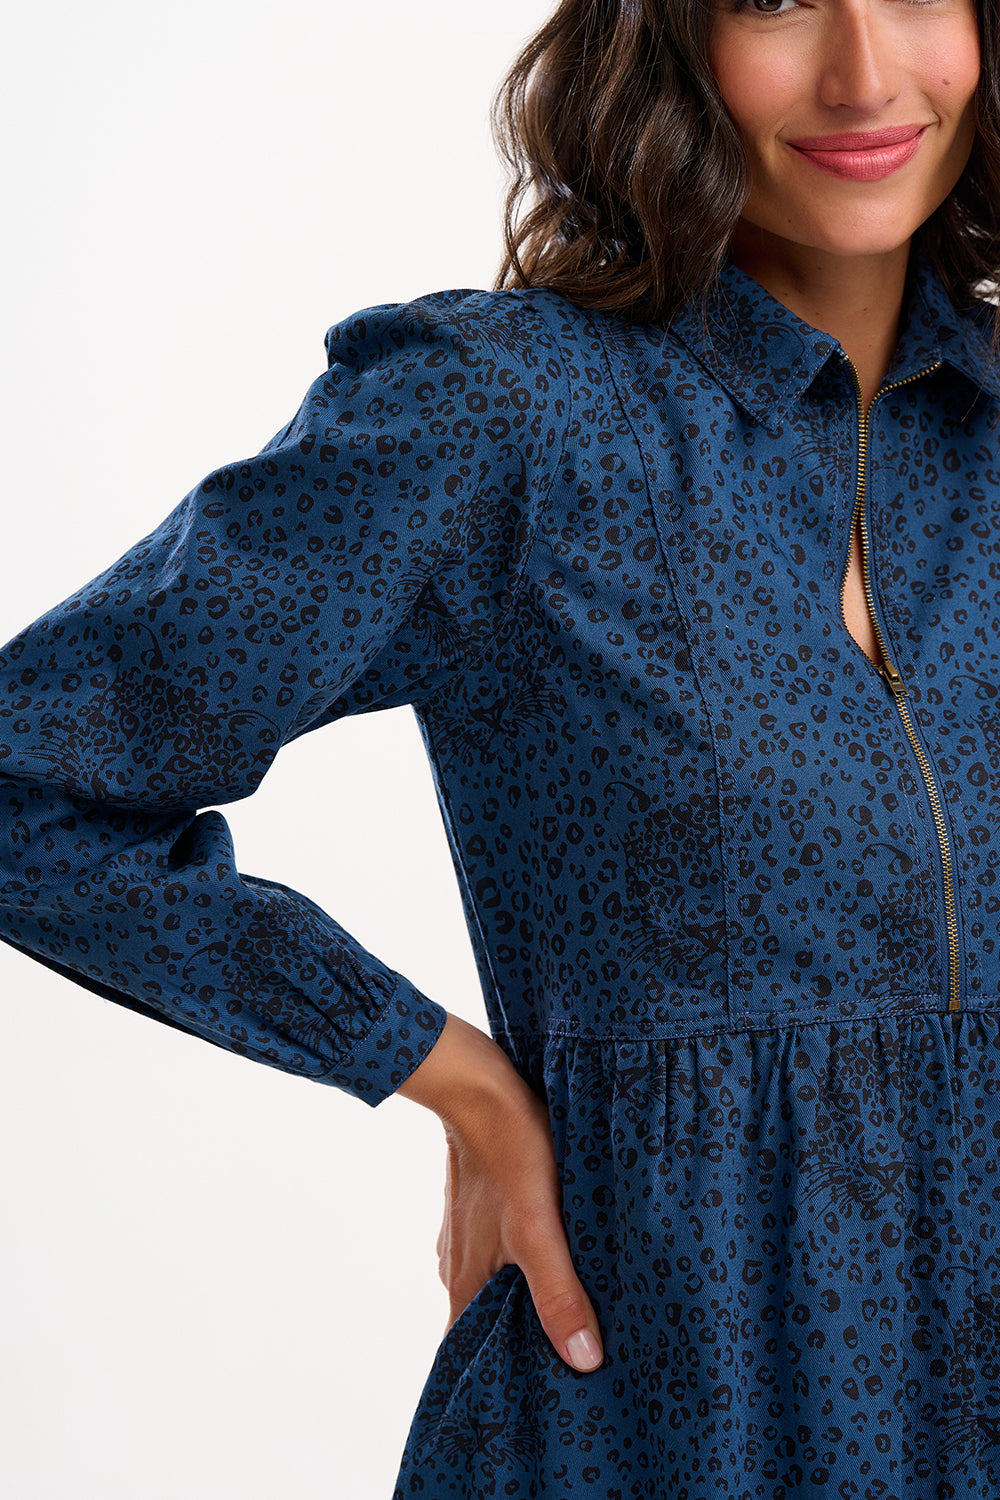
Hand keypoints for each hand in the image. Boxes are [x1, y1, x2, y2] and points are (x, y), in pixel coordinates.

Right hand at [397, 1012, 603, 1373]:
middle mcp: (457, 1266)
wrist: (481, 1084)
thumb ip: (558, 1293)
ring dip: (525, 1300)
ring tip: (572, 1312)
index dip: (494, 1383)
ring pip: (494, 1285)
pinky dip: (523, 1264)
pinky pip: (500, 1250)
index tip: (531, 1404)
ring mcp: (466, 1233)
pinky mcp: (481, 1205)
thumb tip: (584, 1362)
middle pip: (486, 1323)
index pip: (468, 1356)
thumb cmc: (512, 1154)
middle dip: (521, 1343)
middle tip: (569, 1361)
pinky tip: (557, 1255)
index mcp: (463, 1285)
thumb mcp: (540, 1228)